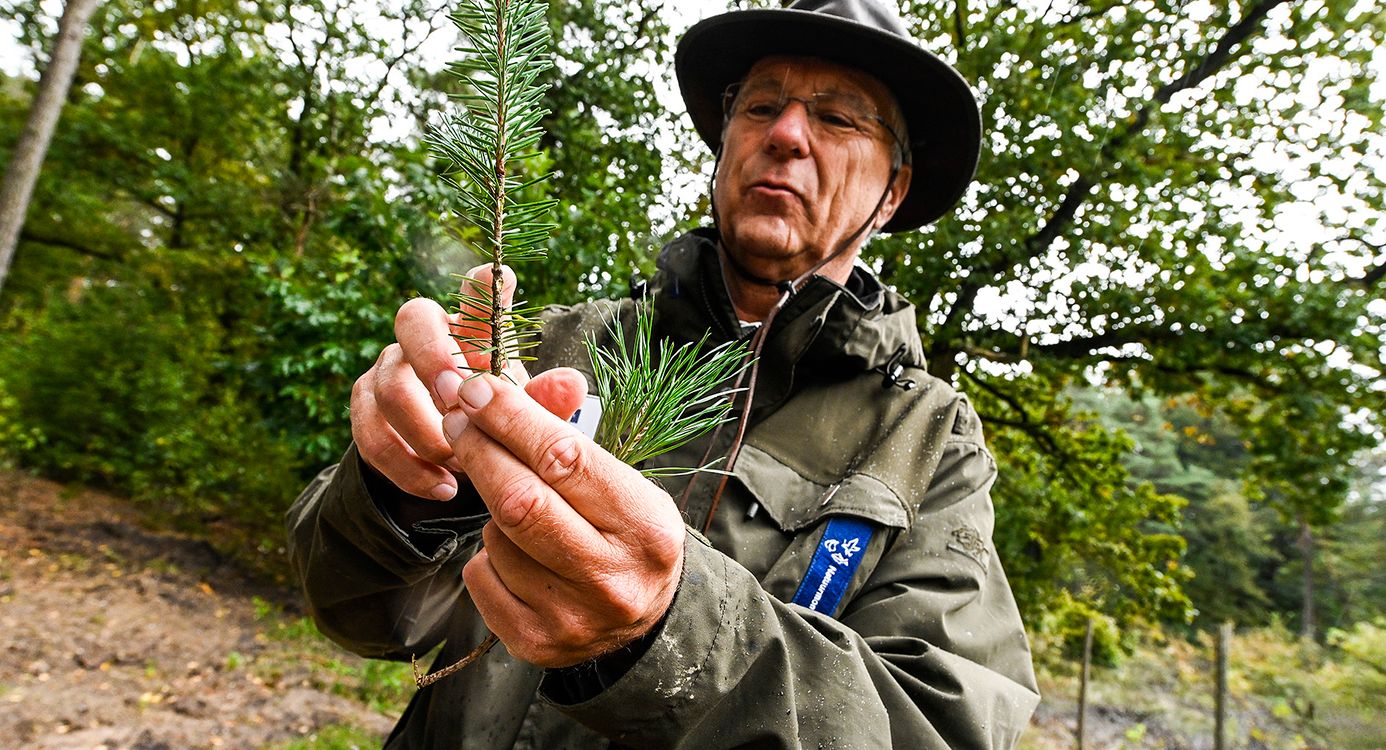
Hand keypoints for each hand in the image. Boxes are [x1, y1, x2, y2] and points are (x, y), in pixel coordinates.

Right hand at [350, 264, 586, 498]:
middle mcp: (426, 338)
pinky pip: (370, 434)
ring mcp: (389, 368)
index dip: (483, 285)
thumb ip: (545, 404)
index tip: (497, 279)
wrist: (450, 463)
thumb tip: (572, 383)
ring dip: (426, 433)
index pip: (476, 293)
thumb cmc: (496, 424)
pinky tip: (442, 488)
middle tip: (457, 405)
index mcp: (473, 331)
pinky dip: (407, 467)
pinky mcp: (365, 407)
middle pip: (411, 318)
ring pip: (388, 386)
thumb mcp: (524, 418)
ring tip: (462, 469)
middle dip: (432, 360)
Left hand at [443, 374, 685, 667]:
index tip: (475, 389)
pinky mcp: (535, 643)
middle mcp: (612, 578)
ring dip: (493, 509)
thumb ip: (568, 433)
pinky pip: (481, 577)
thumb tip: (514, 384)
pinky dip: (486, 554)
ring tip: (518, 506)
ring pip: (496, 538)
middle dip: (479, 448)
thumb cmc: (626, 534)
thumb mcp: (621, 481)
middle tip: (456, 417)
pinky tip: (514, 552)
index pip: (565, 459)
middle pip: (520, 500)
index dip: (511, 418)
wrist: (644, 623)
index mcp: (645, 528)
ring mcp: (572, 618)